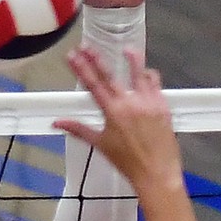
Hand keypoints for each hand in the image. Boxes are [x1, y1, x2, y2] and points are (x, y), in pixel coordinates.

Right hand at [57, 47, 183, 194]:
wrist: (156, 174)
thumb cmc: (128, 163)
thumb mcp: (101, 144)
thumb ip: (78, 130)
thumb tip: (57, 124)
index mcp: (113, 112)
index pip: (93, 84)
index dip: (81, 68)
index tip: (73, 55)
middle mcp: (130, 103)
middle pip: (110, 74)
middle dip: (96, 58)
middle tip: (87, 46)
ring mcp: (148, 102)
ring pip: (139, 72)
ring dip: (131, 59)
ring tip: (126, 49)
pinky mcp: (163, 106)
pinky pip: (155, 83)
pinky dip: (149, 76)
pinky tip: (145, 73)